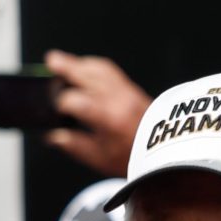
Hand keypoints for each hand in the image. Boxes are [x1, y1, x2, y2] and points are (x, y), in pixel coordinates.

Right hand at [44, 50, 153, 175]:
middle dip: (67, 67)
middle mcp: (119, 100)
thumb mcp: (101, 159)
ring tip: (62, 61)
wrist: (169, 154)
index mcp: (108, 118)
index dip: (60, 104)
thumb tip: (54, 136)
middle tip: (51, 61)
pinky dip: (94, 67)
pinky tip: (85, 68)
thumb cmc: (137, 158)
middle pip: (89, 76)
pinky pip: (111, 72)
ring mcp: (128, 93)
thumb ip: (74, 145)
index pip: (76, 101)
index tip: (54, 110)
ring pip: (101, 70)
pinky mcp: (134, 91)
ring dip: (80, 64)